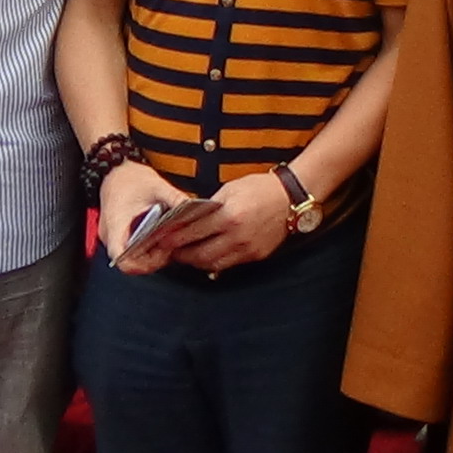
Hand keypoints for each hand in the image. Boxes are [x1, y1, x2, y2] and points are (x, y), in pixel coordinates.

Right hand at [96, 162, 189, 274]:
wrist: (115, 170)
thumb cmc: (129, 177)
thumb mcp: (156, 185)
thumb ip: (175, 198)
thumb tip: (191, 209)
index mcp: (116, 225)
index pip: (123, 259)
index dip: (143, 264)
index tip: (161, 254)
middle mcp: (111, 235)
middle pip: (130, 261)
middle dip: (152, 258)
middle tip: (171, 246)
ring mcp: (114, 236)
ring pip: (131, 256)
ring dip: (150, 253)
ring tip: (167, 240)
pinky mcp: (120, 235)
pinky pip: (132, 248)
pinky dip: (146, 247)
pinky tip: (160, 236)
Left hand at [169, 172, 293, 274]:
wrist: (291, 197)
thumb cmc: (260, 188)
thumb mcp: (231, 189)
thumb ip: (209, 206)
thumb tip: (188, 218)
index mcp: (229, 215)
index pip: (192, 232)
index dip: (174, 238)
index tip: (162, 239)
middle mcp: (237, 235)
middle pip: (199, 254)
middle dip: (181, 254)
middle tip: (170, 250)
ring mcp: (247, 248)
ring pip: (212, 264)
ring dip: (196, 261)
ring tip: (187, 255)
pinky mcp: (255, 256)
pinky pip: (228, 264)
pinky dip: (214, 261)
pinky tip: (207, 255)